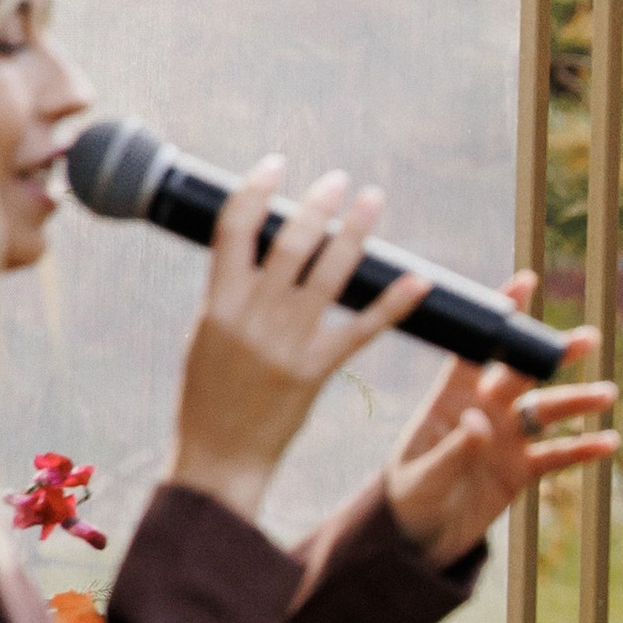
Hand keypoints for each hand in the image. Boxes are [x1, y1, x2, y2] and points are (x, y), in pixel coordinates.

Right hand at [165, 160, 432, 529]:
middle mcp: (252, 316)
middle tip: (339, 179)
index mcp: (217, 303)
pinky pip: (362, 328)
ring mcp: (286, 343)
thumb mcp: (205, 336)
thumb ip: (230, 294)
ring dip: (356, 232)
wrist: (219, 457)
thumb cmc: (207, 395)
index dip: (256, 190)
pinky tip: (417, 279)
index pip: (234, 229)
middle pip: (290, 242)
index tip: (277, 165)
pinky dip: (393, 301)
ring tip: (373, 200)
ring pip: (330, 273)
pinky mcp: (316, 370)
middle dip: (318, 204)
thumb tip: (257, 248)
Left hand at [382, 273, 618, 571]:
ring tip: (607, 394)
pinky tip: (609, 443)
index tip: (525, 283)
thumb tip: (480, 421)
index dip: (500, 318)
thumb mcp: (423, 478)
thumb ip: (453, 450)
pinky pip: (558, 456)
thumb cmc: (408, 501)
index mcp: (451, 401)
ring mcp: (505, 440)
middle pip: (522, 374)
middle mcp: (483, 412)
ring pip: (547, 412)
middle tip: (586, 339)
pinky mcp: (521, 471)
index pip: (476, 350)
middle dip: (552, 355)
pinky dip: (583, 449)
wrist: (417, 541)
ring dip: (577, 402)